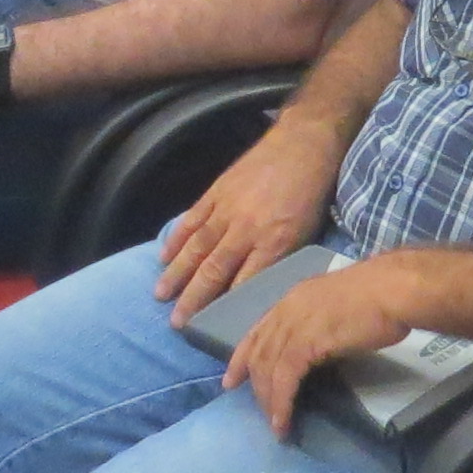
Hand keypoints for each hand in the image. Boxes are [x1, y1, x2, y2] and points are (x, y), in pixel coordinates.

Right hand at [155, 118, 341, 325]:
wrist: (302, 143)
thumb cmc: (311, 193)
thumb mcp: (307, 234)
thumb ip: (280, 261)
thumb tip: (259, 290)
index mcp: (274, 243)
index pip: (244, 284)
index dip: (226, 309)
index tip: (210, 330)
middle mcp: (246, 230)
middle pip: (214, 271)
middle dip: (193, 299)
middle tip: (176, 323)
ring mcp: (227, 209)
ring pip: (196, 247)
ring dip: (177, 273)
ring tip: (160, 295)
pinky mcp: (216, 191)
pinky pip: (192, 219)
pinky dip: (176, 239)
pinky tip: (164, 256)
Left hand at [223, 254, 421, 438]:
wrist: (394, 290)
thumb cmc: (381, 295)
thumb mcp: (339, 306)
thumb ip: (322, 324)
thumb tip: (320, 348)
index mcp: (295, 298)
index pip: (259, 329)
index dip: (242, 356)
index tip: (231, 378)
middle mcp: (288, 309)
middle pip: (259, 352)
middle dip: (254, 385)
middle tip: (258, 411)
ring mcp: (295, 324)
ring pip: (267, 368)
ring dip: (268, 401)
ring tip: (276, 426)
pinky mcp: (306, 343)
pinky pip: (284, 378)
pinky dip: (281, 402)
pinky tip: (283, 421)